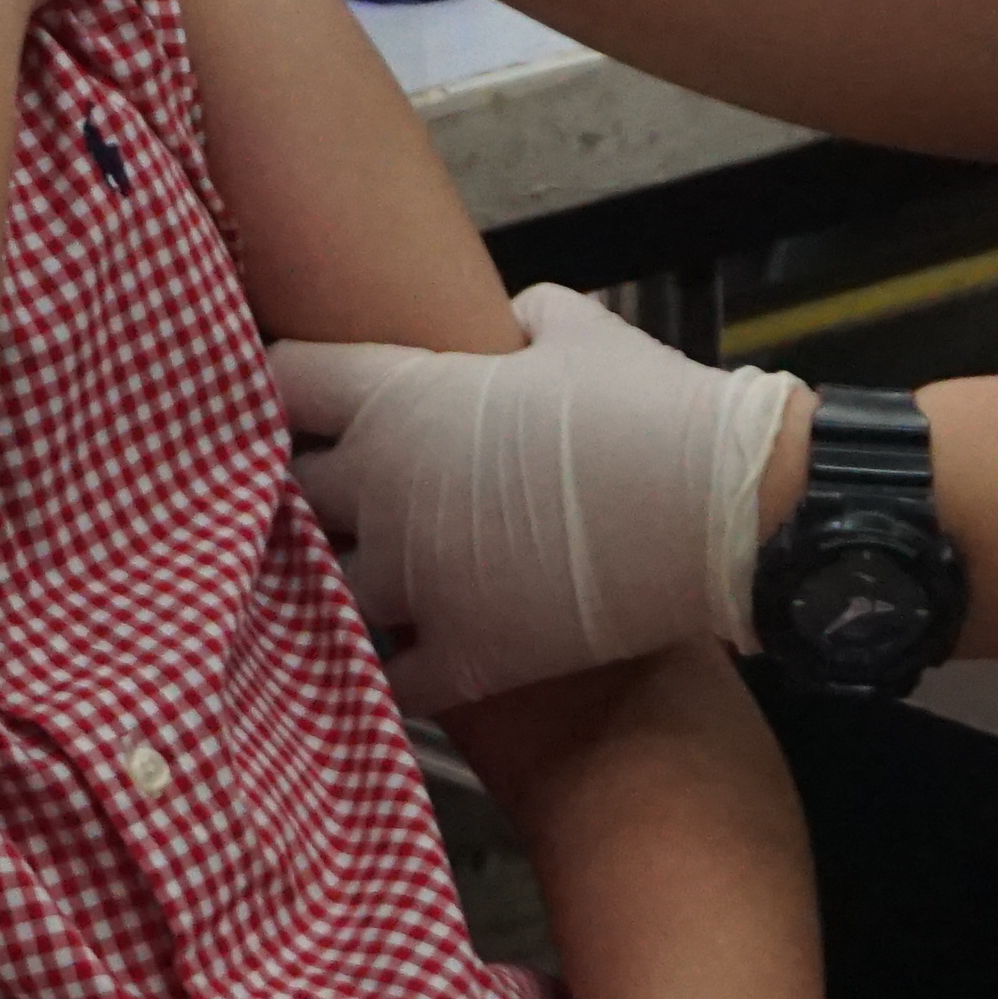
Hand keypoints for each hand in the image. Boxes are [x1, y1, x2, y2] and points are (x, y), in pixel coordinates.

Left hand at [274, 284, 799, 708]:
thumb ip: (520, 318)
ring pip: (323, 593)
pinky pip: (388, 680)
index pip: (282, 382)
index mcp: (396, 399)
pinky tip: (406, 656)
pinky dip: (390, 671)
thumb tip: (510, 321)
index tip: (298, 400)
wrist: (716, 504)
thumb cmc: (643, 400)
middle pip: (288, 492)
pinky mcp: (462, 658)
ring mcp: (415, 583)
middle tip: (340, 493)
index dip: (284, 388)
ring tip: (366, 581)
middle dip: (306, 491)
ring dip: (337, 586)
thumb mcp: (576, 328)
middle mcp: (382, 492)